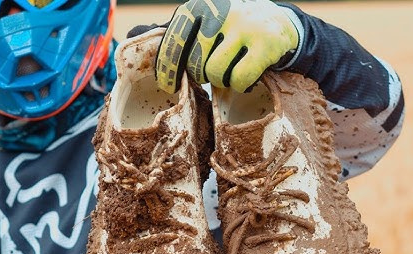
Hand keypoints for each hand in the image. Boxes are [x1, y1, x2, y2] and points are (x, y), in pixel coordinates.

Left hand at [156, 0, 297, 93]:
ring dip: (221, 81)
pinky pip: (239, 79)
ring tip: (230, 72)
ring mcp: (245, 26)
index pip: (172, 42)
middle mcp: (220, 10)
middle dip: (201, 75)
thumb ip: (172, 30)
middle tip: (213, 72)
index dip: (168, 69)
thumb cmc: (231, 27)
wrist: (281, 23)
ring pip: (215, 72)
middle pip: (194, 62)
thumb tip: (131, 33)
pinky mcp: (266, 44)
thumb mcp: (203, 21)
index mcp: (200, 5)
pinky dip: (240, 85)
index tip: (171, 84)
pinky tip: (245, 78)